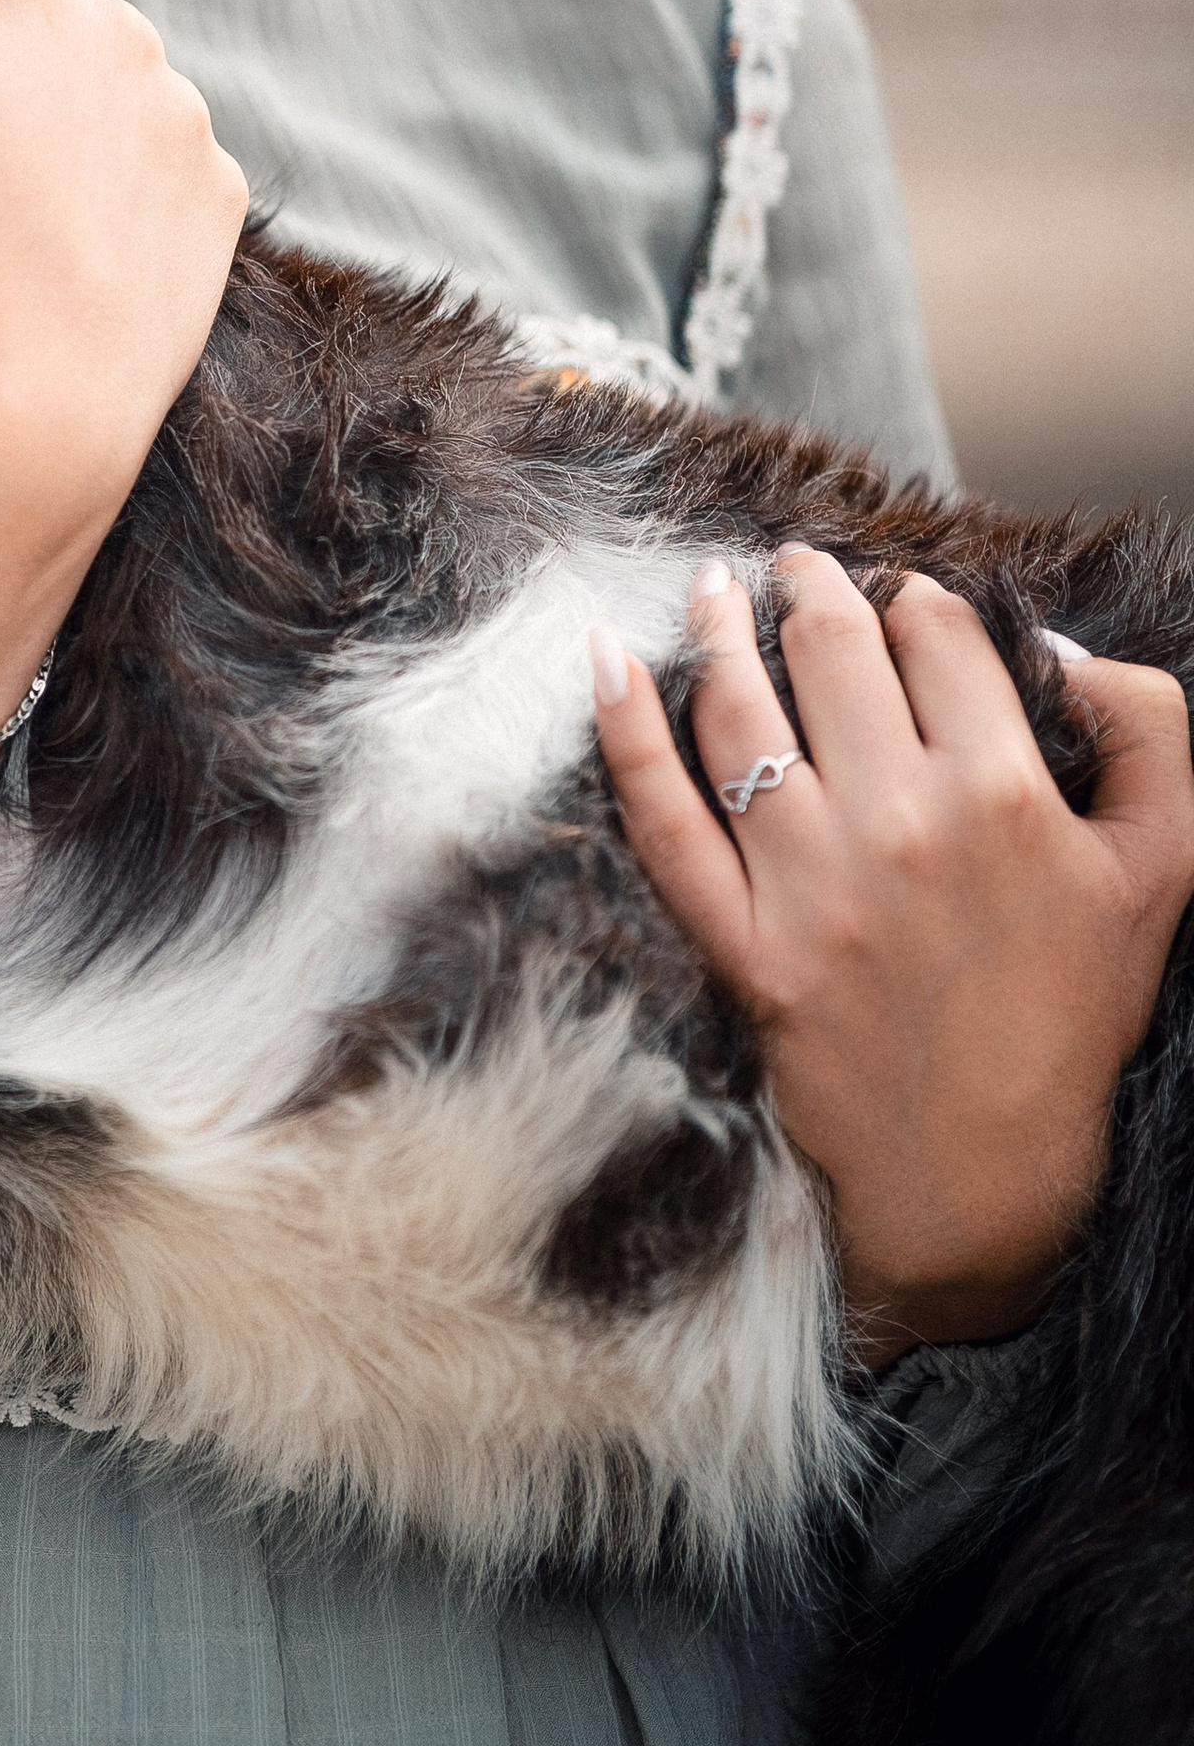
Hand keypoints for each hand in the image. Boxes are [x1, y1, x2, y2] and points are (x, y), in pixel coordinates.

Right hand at [0, 0, 250, 528]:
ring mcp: (192, 125)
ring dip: (56, 125)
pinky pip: (156, 166)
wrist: (41, 411)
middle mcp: (140, 41)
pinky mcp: (222, 203)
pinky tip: (66, 246)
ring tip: (1, 217)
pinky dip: (114, 190)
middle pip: (37, 19)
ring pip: (100, 93)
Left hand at [595, 550, 1193, 1361]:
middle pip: (832, 652)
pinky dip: (624, 729)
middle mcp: (904, 824)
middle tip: (793, 565)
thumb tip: (1053, 645)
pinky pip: (662, 817)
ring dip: (719, 628)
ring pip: (740, 712)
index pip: (937, 640)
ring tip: (713, 589)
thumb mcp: (1162, 870)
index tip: (893, 593)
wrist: (982, 1181)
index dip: (911, 597)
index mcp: (1008, 794)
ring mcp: (812, 884)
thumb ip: (1150, 733)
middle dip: (809, 587)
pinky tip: (607, 662)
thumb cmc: (1071, 1020)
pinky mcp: (742, 943)